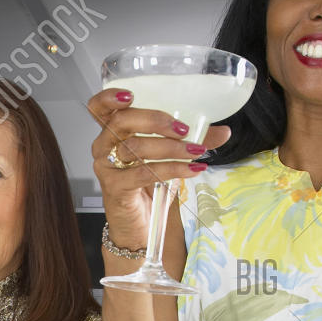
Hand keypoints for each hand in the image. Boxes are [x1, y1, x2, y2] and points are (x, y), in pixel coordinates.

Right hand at [85, 89, 231, 251]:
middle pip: (121, 122)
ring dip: (171, 148)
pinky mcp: (115, 188)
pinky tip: (192, 169)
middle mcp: (103, 147)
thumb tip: (223, 131)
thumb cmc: (147, 187)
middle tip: (184, 129)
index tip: (131, 95)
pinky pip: (144, 173)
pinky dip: (172, 169)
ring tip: (196, 151)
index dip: (109, 97)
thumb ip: (190, 141)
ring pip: (136, 148)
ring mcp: (106, 168)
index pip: (98, 107)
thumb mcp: (168, 157)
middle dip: (156, 121)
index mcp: (112, 133)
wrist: (138, 226)